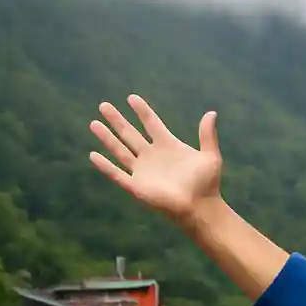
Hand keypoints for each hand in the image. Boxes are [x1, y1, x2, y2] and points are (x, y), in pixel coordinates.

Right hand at [89, 95, 222, 225]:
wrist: (201, 207)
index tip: (132, 98)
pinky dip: (105, 166)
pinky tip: (93, 155)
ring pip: (120, 150)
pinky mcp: (137, 186)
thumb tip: (212, 112)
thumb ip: (208, 134)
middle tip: (104, 106)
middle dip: (117, 120)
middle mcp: (152, 156)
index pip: (151, 123)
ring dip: (107, 138)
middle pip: (130, 134)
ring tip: (94, 123)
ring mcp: (143, 171)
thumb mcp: (210, 156)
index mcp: (168, 146)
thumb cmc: (208, 184)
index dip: (142, 111)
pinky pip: (117, 174)